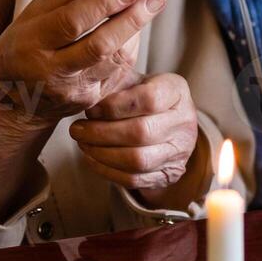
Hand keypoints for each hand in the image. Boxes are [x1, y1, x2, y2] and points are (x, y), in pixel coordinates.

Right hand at [0, 0, 166, 127]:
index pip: (72, 21)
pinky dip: (129, 48)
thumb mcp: (32, 16)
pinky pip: (118, 72)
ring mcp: (72, 91)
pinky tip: (132, 31)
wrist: (14, 101)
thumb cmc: (24, 46)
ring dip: (136, 31)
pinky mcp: (89, 102)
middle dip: (132, 19)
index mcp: (32, 44)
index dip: (105, 2)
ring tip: (147, 7)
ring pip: (115, 61)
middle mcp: (51, 72)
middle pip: (100, 46)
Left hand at [70, 73, 198, 193]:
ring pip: (137, 160)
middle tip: (77, 129)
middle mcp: (184, 122)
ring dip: (102, 154)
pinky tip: (91, 158)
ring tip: (83, 143)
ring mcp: (179, 151)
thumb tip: (89, 94)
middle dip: (102, 133)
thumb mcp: (135, 81)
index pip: (149, 99)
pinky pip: (134, 179)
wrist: (170, 122)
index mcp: (177, 92)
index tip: (91, 109)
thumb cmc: (144, 96)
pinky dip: (107, 170)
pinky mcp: (169, 174)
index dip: (115, 106)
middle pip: (141, 132)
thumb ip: (115, 83)